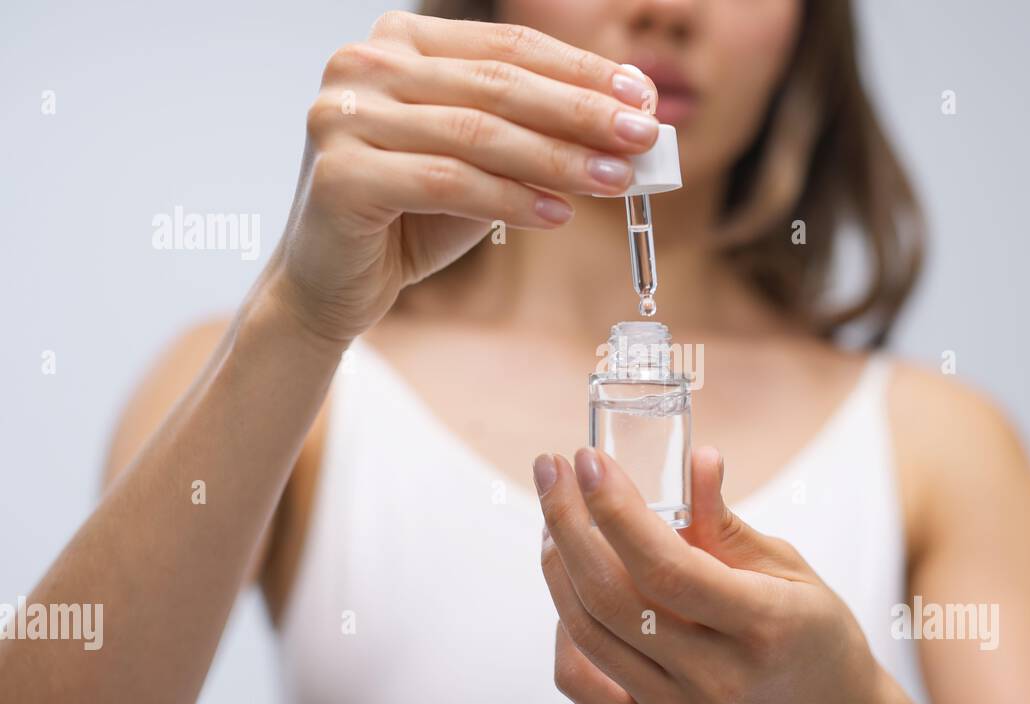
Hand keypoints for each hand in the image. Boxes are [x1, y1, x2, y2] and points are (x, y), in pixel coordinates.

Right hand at [267, 11, 659, 343]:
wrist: (333, 280)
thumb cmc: (411, 215)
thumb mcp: (485, 164)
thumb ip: (538, 139)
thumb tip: (628, 129)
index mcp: (401, 43)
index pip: (508, 47)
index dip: (580, 70)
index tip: (640, 98)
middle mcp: (363, 64)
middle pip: (498, 85)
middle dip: (581, 113)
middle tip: (643, 138)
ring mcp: (343, 115)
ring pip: (477, 133)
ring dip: (558, 158)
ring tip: (615, 181)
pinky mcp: (339, 175)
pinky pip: (447, 183)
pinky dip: (512, 200)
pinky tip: (559, 215)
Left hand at [533, 446, 932, 703]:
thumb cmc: (817, 643)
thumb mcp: (792, 573)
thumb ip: (728, 524)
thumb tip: (697, 460)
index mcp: (763, 627)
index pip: (666, 566)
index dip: (616, 510)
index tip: (590, 461)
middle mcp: (717, 678)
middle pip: (612, 597)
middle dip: (567, 522)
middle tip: (552, 471)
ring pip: (587, 635)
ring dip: (558, 567)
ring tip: (556, 518)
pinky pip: (582, 682)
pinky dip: (563, 631)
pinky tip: (570, 588)